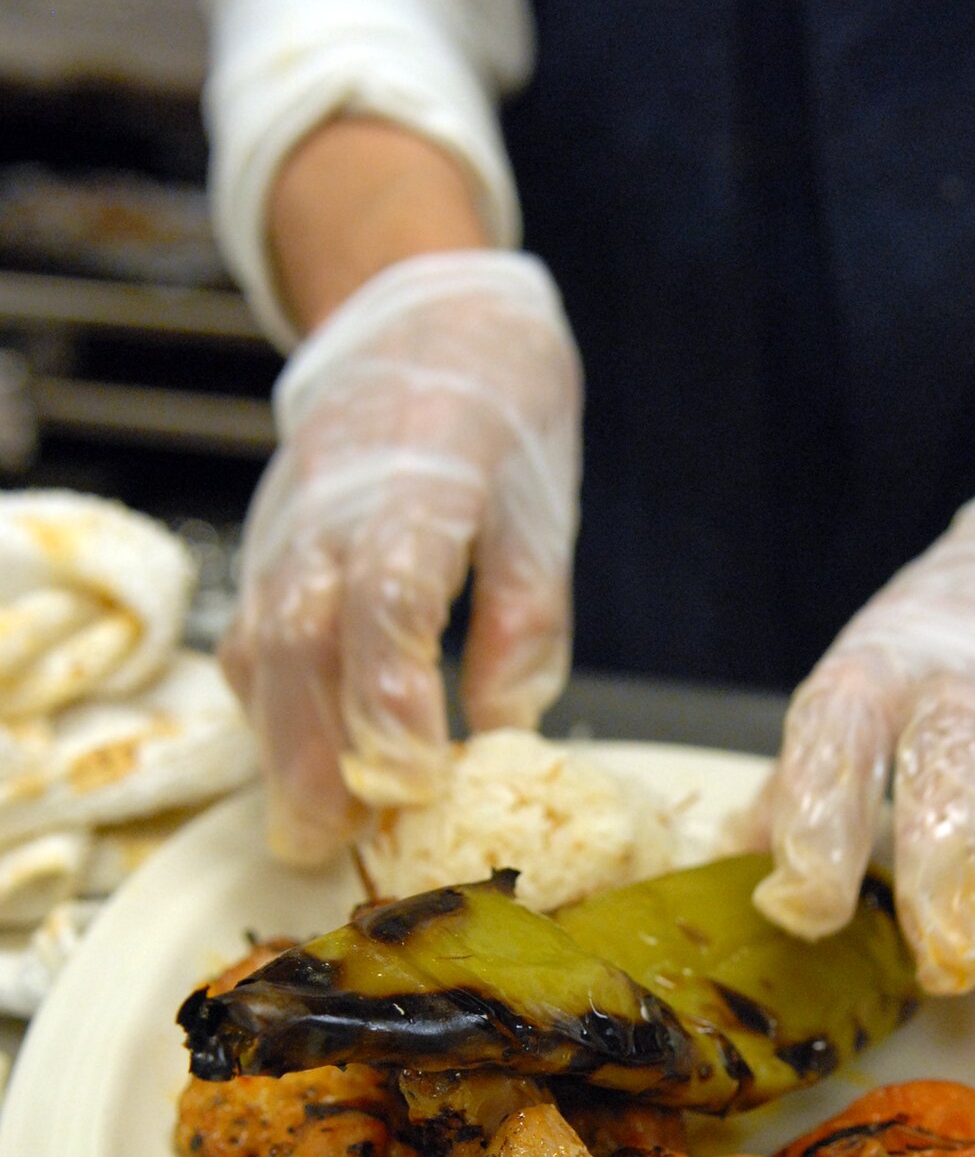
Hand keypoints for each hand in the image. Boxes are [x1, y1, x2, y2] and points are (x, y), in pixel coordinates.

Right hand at [221, 250, 580, 861]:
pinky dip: (266, 707)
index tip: (417, 774)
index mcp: (419, 485)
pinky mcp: (267, 546)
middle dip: (314, 750)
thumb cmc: (497, 414)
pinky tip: (294, 763)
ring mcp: (287, 527)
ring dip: (279, 745)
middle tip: (332, 840)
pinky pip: (250, 635)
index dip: (393, 693)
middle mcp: (334, 509)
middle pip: (302, 639)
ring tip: (309, 829)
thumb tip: (506, 730)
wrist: (423, 316)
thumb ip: (524, 621)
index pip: (390, 598)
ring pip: (260, 645)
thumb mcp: (541, 511)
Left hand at [752, 421, 974, 1017]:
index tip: (807, 907)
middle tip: (945, 968)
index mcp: (880, 672)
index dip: (819, 821)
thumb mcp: (861, 697)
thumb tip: (731, 874)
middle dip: (951, 878)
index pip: (839, 736)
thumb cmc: (946, 671)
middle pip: (958, 774)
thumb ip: (803, 789)